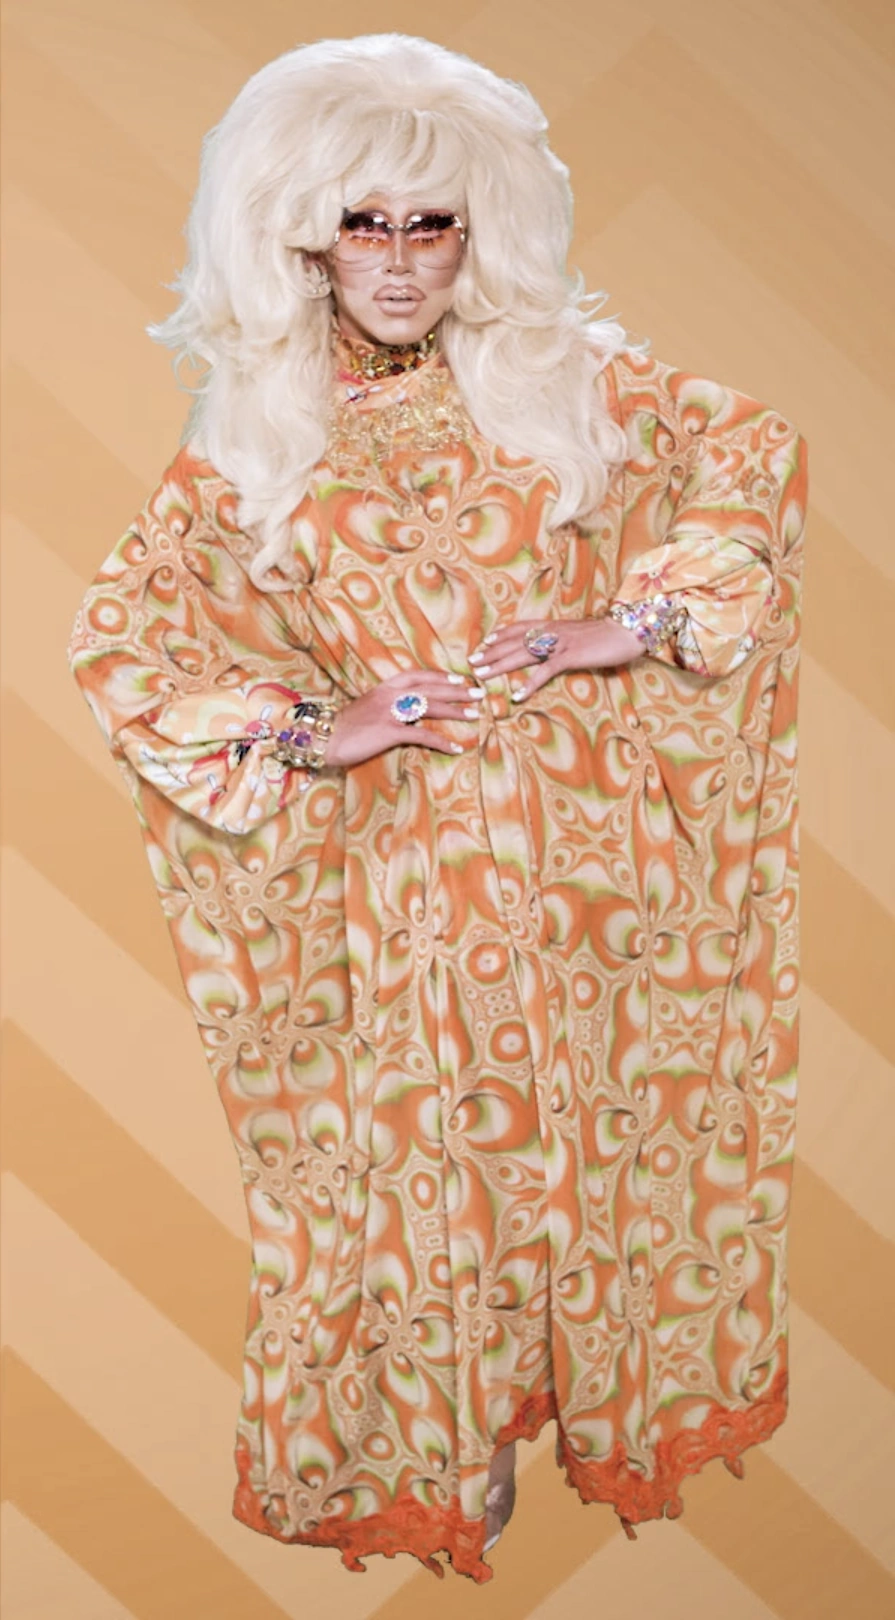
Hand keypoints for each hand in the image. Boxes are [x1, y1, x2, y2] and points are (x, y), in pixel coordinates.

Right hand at [323, 669, 484, 767]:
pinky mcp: (389, 732)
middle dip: (457, 689)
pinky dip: (441, 741)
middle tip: (479, 692)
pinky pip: (422, 735)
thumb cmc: (345, 728)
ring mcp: (390, 712)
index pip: (417, 675)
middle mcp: (389, 695)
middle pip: (430, 687)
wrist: (324, 738)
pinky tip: (456, 747)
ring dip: (455, 710)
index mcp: (384, 687)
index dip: (440, 675)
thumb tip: (409, 712)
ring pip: (430, 706)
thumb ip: (388, 706)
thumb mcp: (368, 709)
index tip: (459, 677)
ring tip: (474, 714)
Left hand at [468, 615, 643, 700]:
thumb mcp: (579, 634)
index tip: (484, 642)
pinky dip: (529, 684)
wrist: (627, 631)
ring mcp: (559, 643)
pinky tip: (517, 695)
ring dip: (499, 665)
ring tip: (481, 674)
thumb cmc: (606, 635)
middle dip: (491, 652)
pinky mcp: (570, 656)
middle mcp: (551, 631)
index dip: (500, 635)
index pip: (520, 628)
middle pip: (514, 641)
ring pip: (522, 654)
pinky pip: (544, 671)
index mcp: (553, 625)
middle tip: (472, 661)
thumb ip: (563, 639)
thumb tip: (551, 647)